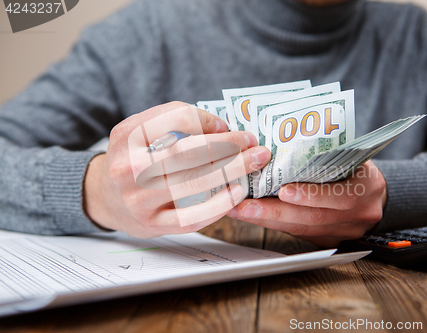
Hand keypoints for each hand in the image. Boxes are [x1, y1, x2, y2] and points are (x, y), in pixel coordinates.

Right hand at [84, 102, 270, 237]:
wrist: (103, 196)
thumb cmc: (132, 158)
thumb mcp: (141, 129)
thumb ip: (175, 121)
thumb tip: (222, 128)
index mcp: (128, 136)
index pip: (177, 119)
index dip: (208, 121)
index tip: (227, 127)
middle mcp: (130, 168)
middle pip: (188, 153)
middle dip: (229, 146)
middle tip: (255, 144)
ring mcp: (139, 200)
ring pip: (194, 184)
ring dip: (232, 171)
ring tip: (255, 163)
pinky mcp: (152, 225)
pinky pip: (191, 217)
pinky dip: (218, 205)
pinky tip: (236, 193)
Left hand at [227, 161, 386, 246]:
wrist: (375, 195)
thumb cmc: (356, 167)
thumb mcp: (350, 155)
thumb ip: (326, 154)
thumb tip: (280, 144)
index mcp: (366, 188)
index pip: (340, 196)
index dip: (311, 196)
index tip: (283, 191)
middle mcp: (358, 215)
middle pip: (313, 218)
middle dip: (275, 212)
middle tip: (245, 205)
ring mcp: (343, 232)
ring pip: (301, 229)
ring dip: (267, 220)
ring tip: (240, 210)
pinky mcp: (328, 240)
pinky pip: (299, 234)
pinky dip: (274, 224)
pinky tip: (253, 216)